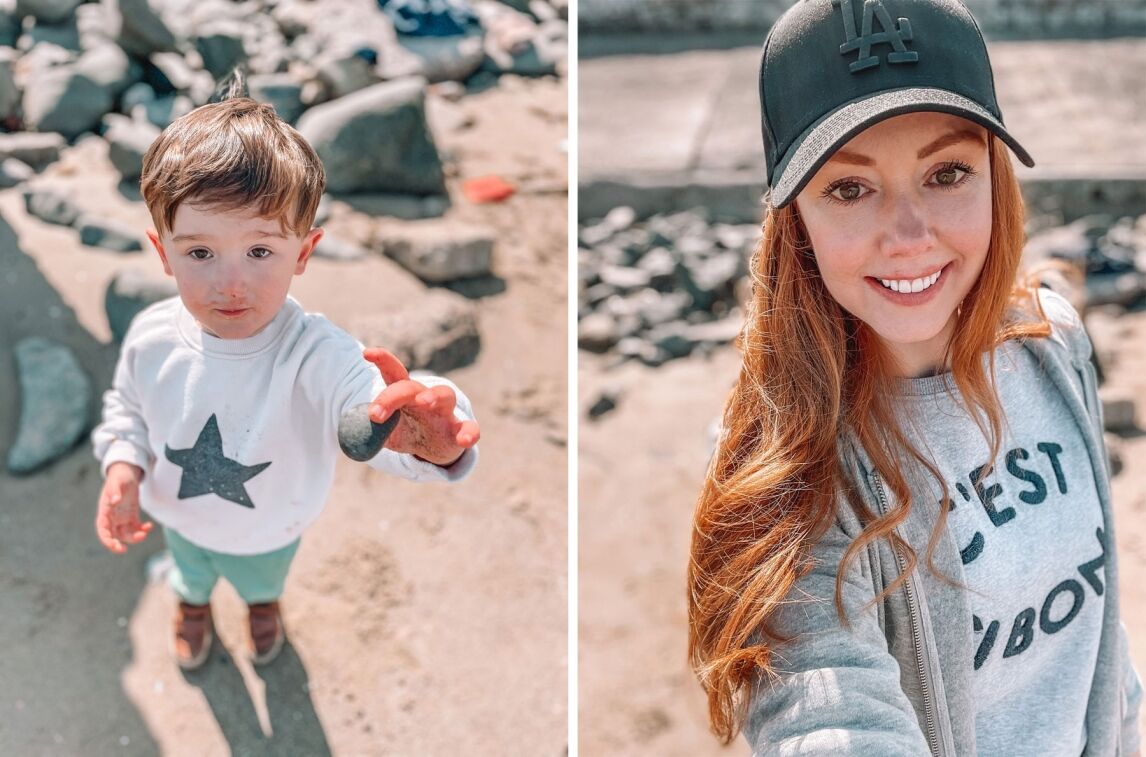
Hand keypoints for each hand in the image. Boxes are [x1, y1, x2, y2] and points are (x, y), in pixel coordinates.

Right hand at [96, 462, 152, 553]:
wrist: (127, 471)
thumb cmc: (119, 475)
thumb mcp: (117, 481)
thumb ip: (114, 490)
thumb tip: (114, 501)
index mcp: (105, 510)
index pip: (102, 528)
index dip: (106, 539)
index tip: (113, 545)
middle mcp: (112, 516)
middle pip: (112, 535)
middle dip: (117, 544)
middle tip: (124, 550)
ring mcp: (122, 516)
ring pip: (126, 533)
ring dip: (134, 537)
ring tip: (145, 532)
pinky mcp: (131, 515)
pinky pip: (136, 527)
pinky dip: (142, 529)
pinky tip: (149, 526)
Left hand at [363, 348, 479, 466]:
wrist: (434, 448)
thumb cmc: (408, 431)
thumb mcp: (386, 433)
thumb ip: (372, 433)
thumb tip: (357, 434)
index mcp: (404, 395)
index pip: (394, 373)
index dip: (383, 360)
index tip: (367, 354)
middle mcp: (425, 398)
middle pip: (411, 387)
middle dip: (393, 396)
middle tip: (375, 414)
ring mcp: (444, 413)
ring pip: (445, 394)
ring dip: (434, 395)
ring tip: (424, 402)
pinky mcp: (458, 430)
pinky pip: (469, 427)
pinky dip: (470, 432)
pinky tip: (465, 440)